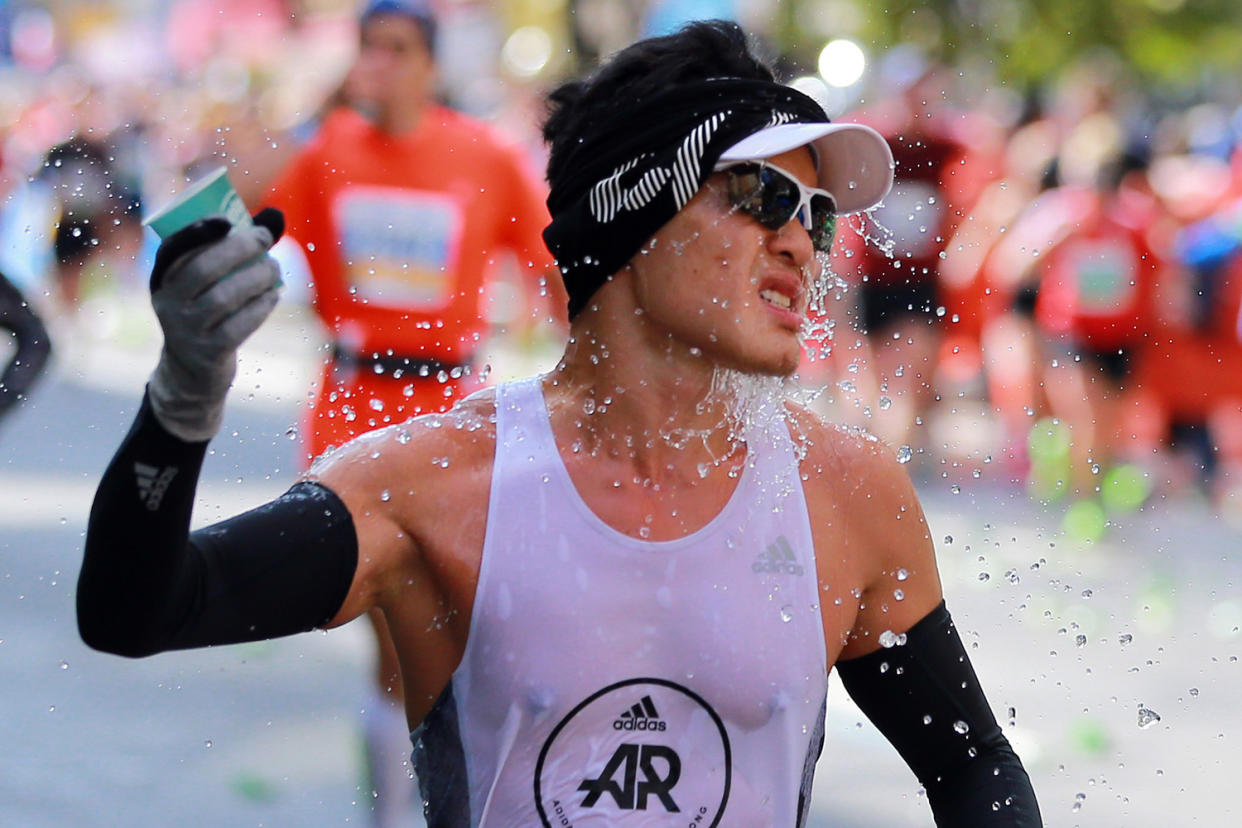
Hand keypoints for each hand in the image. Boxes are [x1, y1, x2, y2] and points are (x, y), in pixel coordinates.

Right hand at [148, 208, 284, 441]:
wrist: (192, 370)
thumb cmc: (207, 311)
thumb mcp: (206, 283)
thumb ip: (235, 248)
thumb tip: (275, 216)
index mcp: (162, 278)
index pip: (173, 249)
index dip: (197, 232)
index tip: (226, 219)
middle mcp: (168, 302)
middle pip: (202, 269)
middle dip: (239, 249)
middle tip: (264, 238)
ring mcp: (186, 329)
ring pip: (224, 296)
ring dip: (256, 276)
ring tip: (273, 267)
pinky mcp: (209, 352)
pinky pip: (239, 324)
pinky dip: (261, 306)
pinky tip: (272, 295)